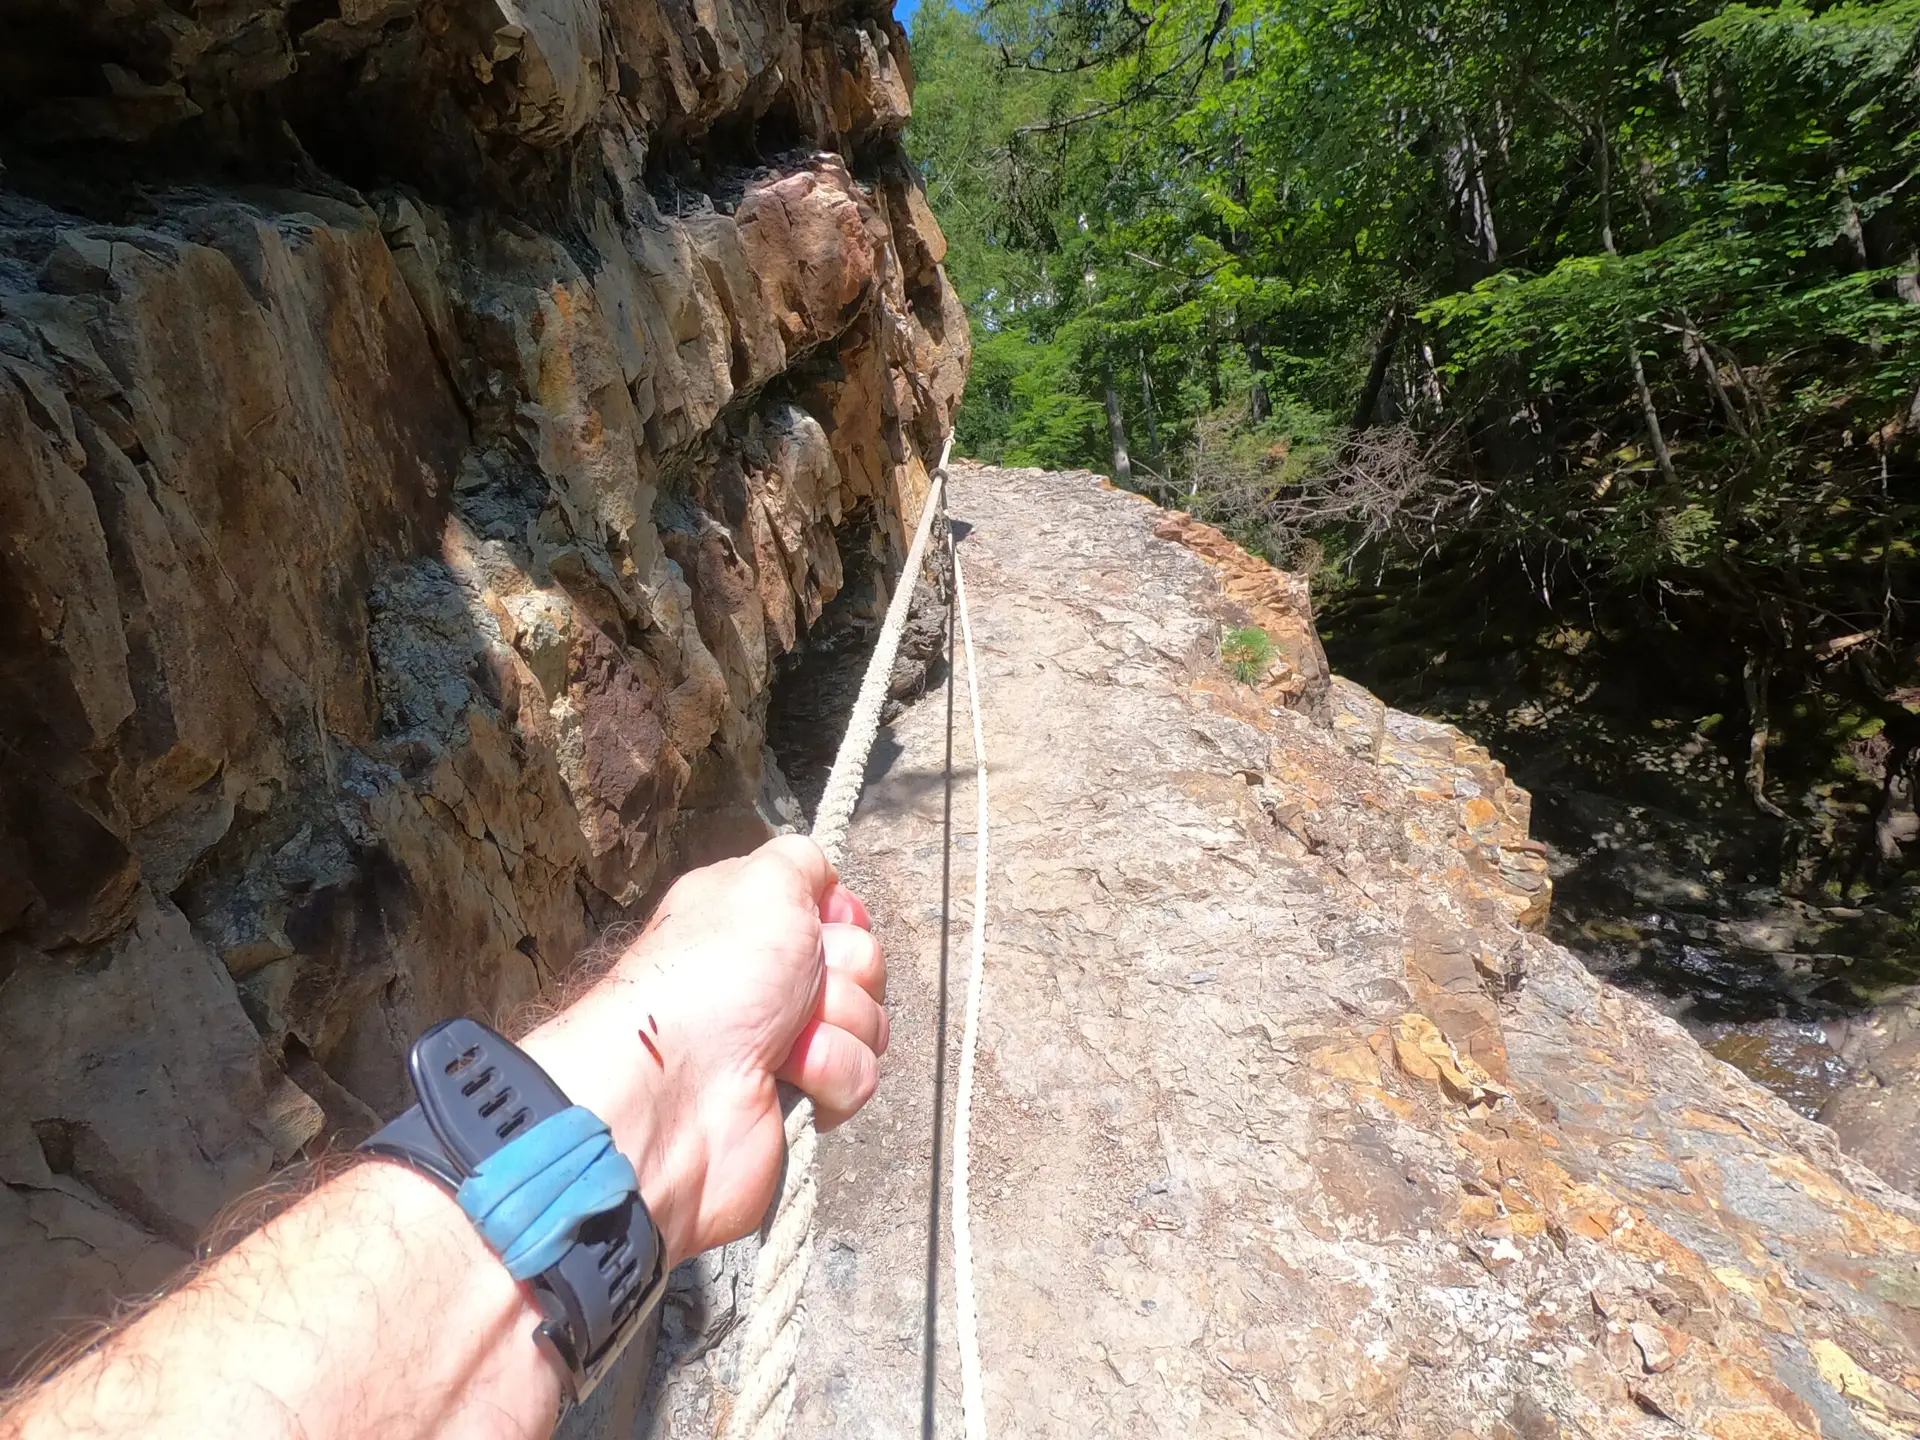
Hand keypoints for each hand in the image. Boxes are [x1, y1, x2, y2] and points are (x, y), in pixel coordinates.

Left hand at [521, 836, 886, 1266]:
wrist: (674, 1091)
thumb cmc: (711, 977)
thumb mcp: (760, 883)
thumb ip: (799, 859)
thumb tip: (823, 877)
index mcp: (756, 921)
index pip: (838, 909)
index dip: (840, 918)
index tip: (823, 924)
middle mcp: (772, 978)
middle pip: (864, 962)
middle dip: (843, 973)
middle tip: (796, 989)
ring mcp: (789, 1040)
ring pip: (869, 1021)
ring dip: (836, 1026)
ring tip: (784, 1044)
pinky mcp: (805, 1097)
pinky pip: (860, 1075)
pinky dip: (829, 1073)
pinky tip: (785, 1078)